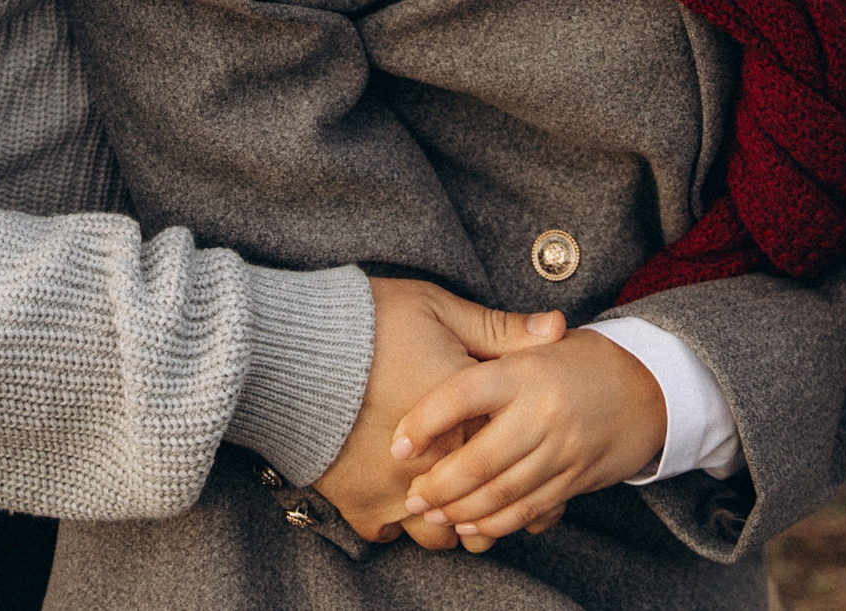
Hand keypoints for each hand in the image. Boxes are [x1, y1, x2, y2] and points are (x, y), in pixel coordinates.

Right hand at [313, 278, 562, 544]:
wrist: (287, 352)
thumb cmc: (366, 322)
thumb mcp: (437, 310)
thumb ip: (498, 329)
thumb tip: (558, 329)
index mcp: (464, 418)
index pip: (514, 458)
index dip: (528, 464)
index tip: (530, 463)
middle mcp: (437, 467)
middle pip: (482, 508)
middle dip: (491, 502)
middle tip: (491, 488)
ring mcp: (396, 493)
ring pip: (440, 536)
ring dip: (446, 520)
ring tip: (445, 498)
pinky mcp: (358, 505)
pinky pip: (388, 533)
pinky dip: (395, 521)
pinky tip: (396, 496)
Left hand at [392, 328, 667, 544]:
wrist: (649, 389)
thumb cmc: (580, 360)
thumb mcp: (541, 340)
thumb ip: (499, 336)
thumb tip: (451, 324)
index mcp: (526, 370)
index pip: (464, 395)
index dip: (425, 421)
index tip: (398, 445)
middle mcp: (544, 412)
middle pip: (480, 459)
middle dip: (439, 485)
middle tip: (412, 495)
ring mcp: (563, 449)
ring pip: (503, 492)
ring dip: (461, 510)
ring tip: (432, 513)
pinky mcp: (576, 478)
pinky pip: (530, 509)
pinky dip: (497, 523)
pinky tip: (471, 525)